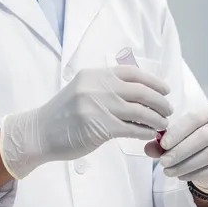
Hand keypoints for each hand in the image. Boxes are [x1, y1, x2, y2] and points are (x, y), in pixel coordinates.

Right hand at [0, 66, 171, 178]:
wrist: (39, 133)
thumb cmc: (62, 115)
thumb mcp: (82, 90)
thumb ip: (105, 87)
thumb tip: (138, 93)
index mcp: (95, 74)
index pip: (132, 73)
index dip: (153, 81)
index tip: (165, 89)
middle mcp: (98, 87)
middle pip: (141, 91)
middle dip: (160, 101)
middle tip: (168, 109)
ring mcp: (100, 107)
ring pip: (140, 111)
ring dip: (156, 118)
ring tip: (162, 123)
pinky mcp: (101, 128)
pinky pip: (132, 129)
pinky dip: (145, 131)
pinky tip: (149, 133)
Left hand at [147, 104, 207, 189]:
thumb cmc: (199, 139)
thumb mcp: (184, 135)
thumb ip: (165, 141)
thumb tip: (149, 149)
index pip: (194, 118)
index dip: (177, 132)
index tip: (162, 144)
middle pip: (203, 137)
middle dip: (180, 151)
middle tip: (164, 162)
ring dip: (186, 165)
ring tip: (169, 171)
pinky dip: (195, 173)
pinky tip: (182, 175)